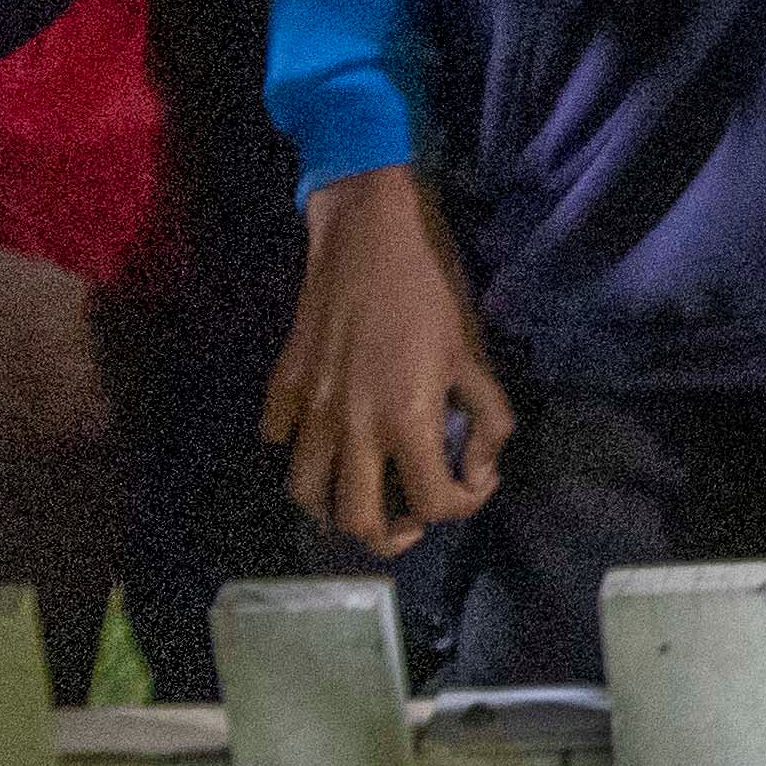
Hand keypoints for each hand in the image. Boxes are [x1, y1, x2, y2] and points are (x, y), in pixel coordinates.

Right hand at [267, 166, 514, 556]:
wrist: (369, 231)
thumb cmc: (432, 286)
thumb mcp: (476, 351)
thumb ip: (487, 418)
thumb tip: (479, 470)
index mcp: (407, 419)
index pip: (433, 502)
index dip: (463, 506)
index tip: (474, 484)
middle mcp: (351, 427)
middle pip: (357, 521)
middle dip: (391, 534)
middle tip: (412, 517)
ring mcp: (309, 409)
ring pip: (306, 493)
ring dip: (335, 507)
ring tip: (364, 492)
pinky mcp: (282, 385)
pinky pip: (278, 442)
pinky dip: (299, 453)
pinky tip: (325, 438)